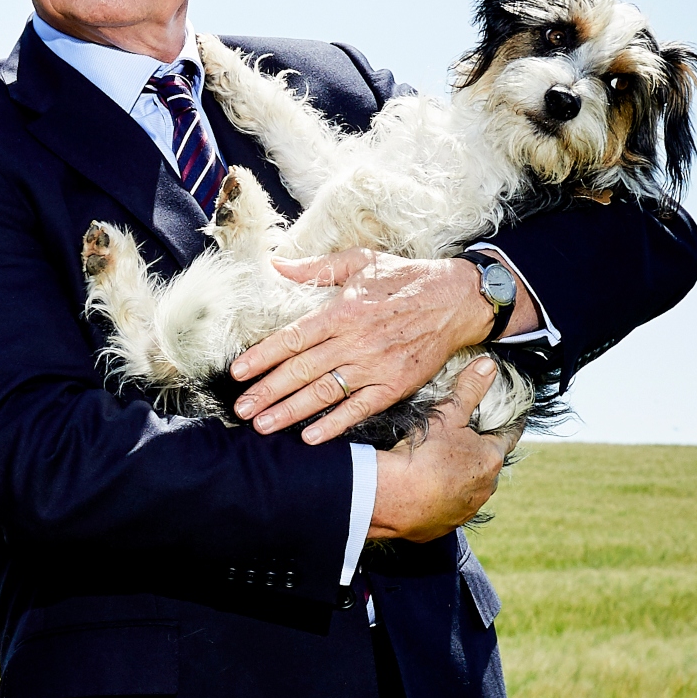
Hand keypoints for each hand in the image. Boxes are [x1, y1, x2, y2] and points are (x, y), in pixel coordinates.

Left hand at [228, 252, 492, 443]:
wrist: (458, 299)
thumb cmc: (404, 278)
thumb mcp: (360, 261)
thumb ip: (316, 267)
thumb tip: (275, 263)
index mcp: (343, 311)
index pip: (292, 338)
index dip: (262, 357)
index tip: (237, 373)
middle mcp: (356, 340)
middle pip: (301, 370)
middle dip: (267, 391)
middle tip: (240, 408)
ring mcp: (376, 365)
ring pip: (324, 393)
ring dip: (290, 411)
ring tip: (262, 425)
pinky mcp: (396, 385)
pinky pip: (359, 408)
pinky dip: (334, 424)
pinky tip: (309, 436)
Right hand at [368, 358, 520, 540]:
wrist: (391, 497)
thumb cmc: (422, 454)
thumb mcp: (447, 414)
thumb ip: (469, 389)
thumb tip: (489, 365)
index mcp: (490, 460)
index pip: (507, 437)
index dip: (509, 425)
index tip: (513, 419)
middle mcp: (484, 489)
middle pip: (487, 466)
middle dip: (478, 455)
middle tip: (462, 443)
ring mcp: (464, 510)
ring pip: (468, 490)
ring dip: (460, 481)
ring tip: (440, 470)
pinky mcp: (442, 527)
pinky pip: (446, 510)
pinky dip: (439, 501)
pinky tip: (424, 493)